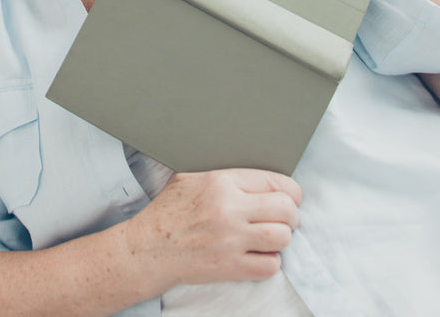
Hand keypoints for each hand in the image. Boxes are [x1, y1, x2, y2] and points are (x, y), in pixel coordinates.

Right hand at [125, 169, 300, 288]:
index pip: (275, 181)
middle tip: (284, 219)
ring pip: (282, 237)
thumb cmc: (169, 211)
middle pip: (286, 209)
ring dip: (281, 239)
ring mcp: (231, 240)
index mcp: (221, 181)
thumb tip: (252, 173)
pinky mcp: (231, 267)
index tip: (290, 198)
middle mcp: (230, 209)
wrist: (149, 248)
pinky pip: (270, 266)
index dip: (290, 191)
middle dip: (291, 215)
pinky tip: (259, 255)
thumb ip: (222, 173)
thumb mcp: (190, 177)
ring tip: (271, 237)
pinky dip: (270, 262)